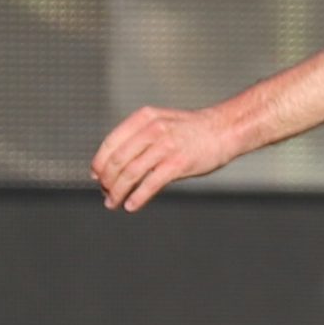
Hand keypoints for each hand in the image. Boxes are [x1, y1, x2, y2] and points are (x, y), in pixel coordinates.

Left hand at [93, 105, 243, 211]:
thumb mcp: (163, 122)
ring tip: (113, 203)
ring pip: (130, 173)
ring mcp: (166, 147)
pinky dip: (137, 197)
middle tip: (105, 193)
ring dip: (117, 191)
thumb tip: (117, 163)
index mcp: (144, 118)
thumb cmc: (194, 130)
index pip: (111, 143)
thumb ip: (141, 136)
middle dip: (107, 181)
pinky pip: (150, 184)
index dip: (99, 162)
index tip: (96, 177)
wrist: (226, 130)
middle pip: (118, 160)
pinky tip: (131, 206)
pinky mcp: (178, 164)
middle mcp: (153, 130)